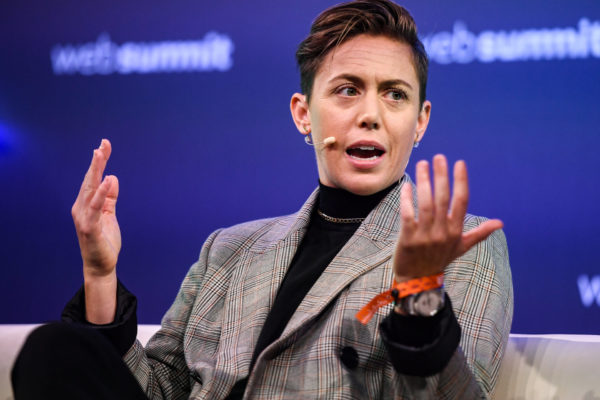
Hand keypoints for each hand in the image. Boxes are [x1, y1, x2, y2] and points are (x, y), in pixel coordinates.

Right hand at [71, 139, 120, 279]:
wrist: (102, 265)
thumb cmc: (104, 239)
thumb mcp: (109, 214)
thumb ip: (110, 197)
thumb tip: (112, 178)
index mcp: (86, 203)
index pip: (93, 179)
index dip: (99, 162)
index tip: (105, 145)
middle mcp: (81, 207)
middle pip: (89, 180)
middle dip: (97, 162)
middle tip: (103, 145)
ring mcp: (83, 217)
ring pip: (90, 190)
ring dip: (95, 172)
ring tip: (100, 155)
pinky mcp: (89, 227)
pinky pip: (95, 207)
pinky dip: (101, 194)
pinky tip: (107, 181)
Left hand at [393, 154, 502, 281]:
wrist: (417, 281)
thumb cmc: (439, 260)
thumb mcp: (461, 247)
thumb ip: (479, 233)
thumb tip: (500, 223)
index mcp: (456, 231)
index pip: (462, 201)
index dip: (461, 181)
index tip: (459, 163)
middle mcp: (443, 232)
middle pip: (443, 198)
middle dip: (441, 175)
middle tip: (439, 157)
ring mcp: (425, 235)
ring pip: (426, 203)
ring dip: (424, 181)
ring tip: (422, 164)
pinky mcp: (408, 238)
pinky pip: (408, 214)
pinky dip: (407, 199)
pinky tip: (406, 185)